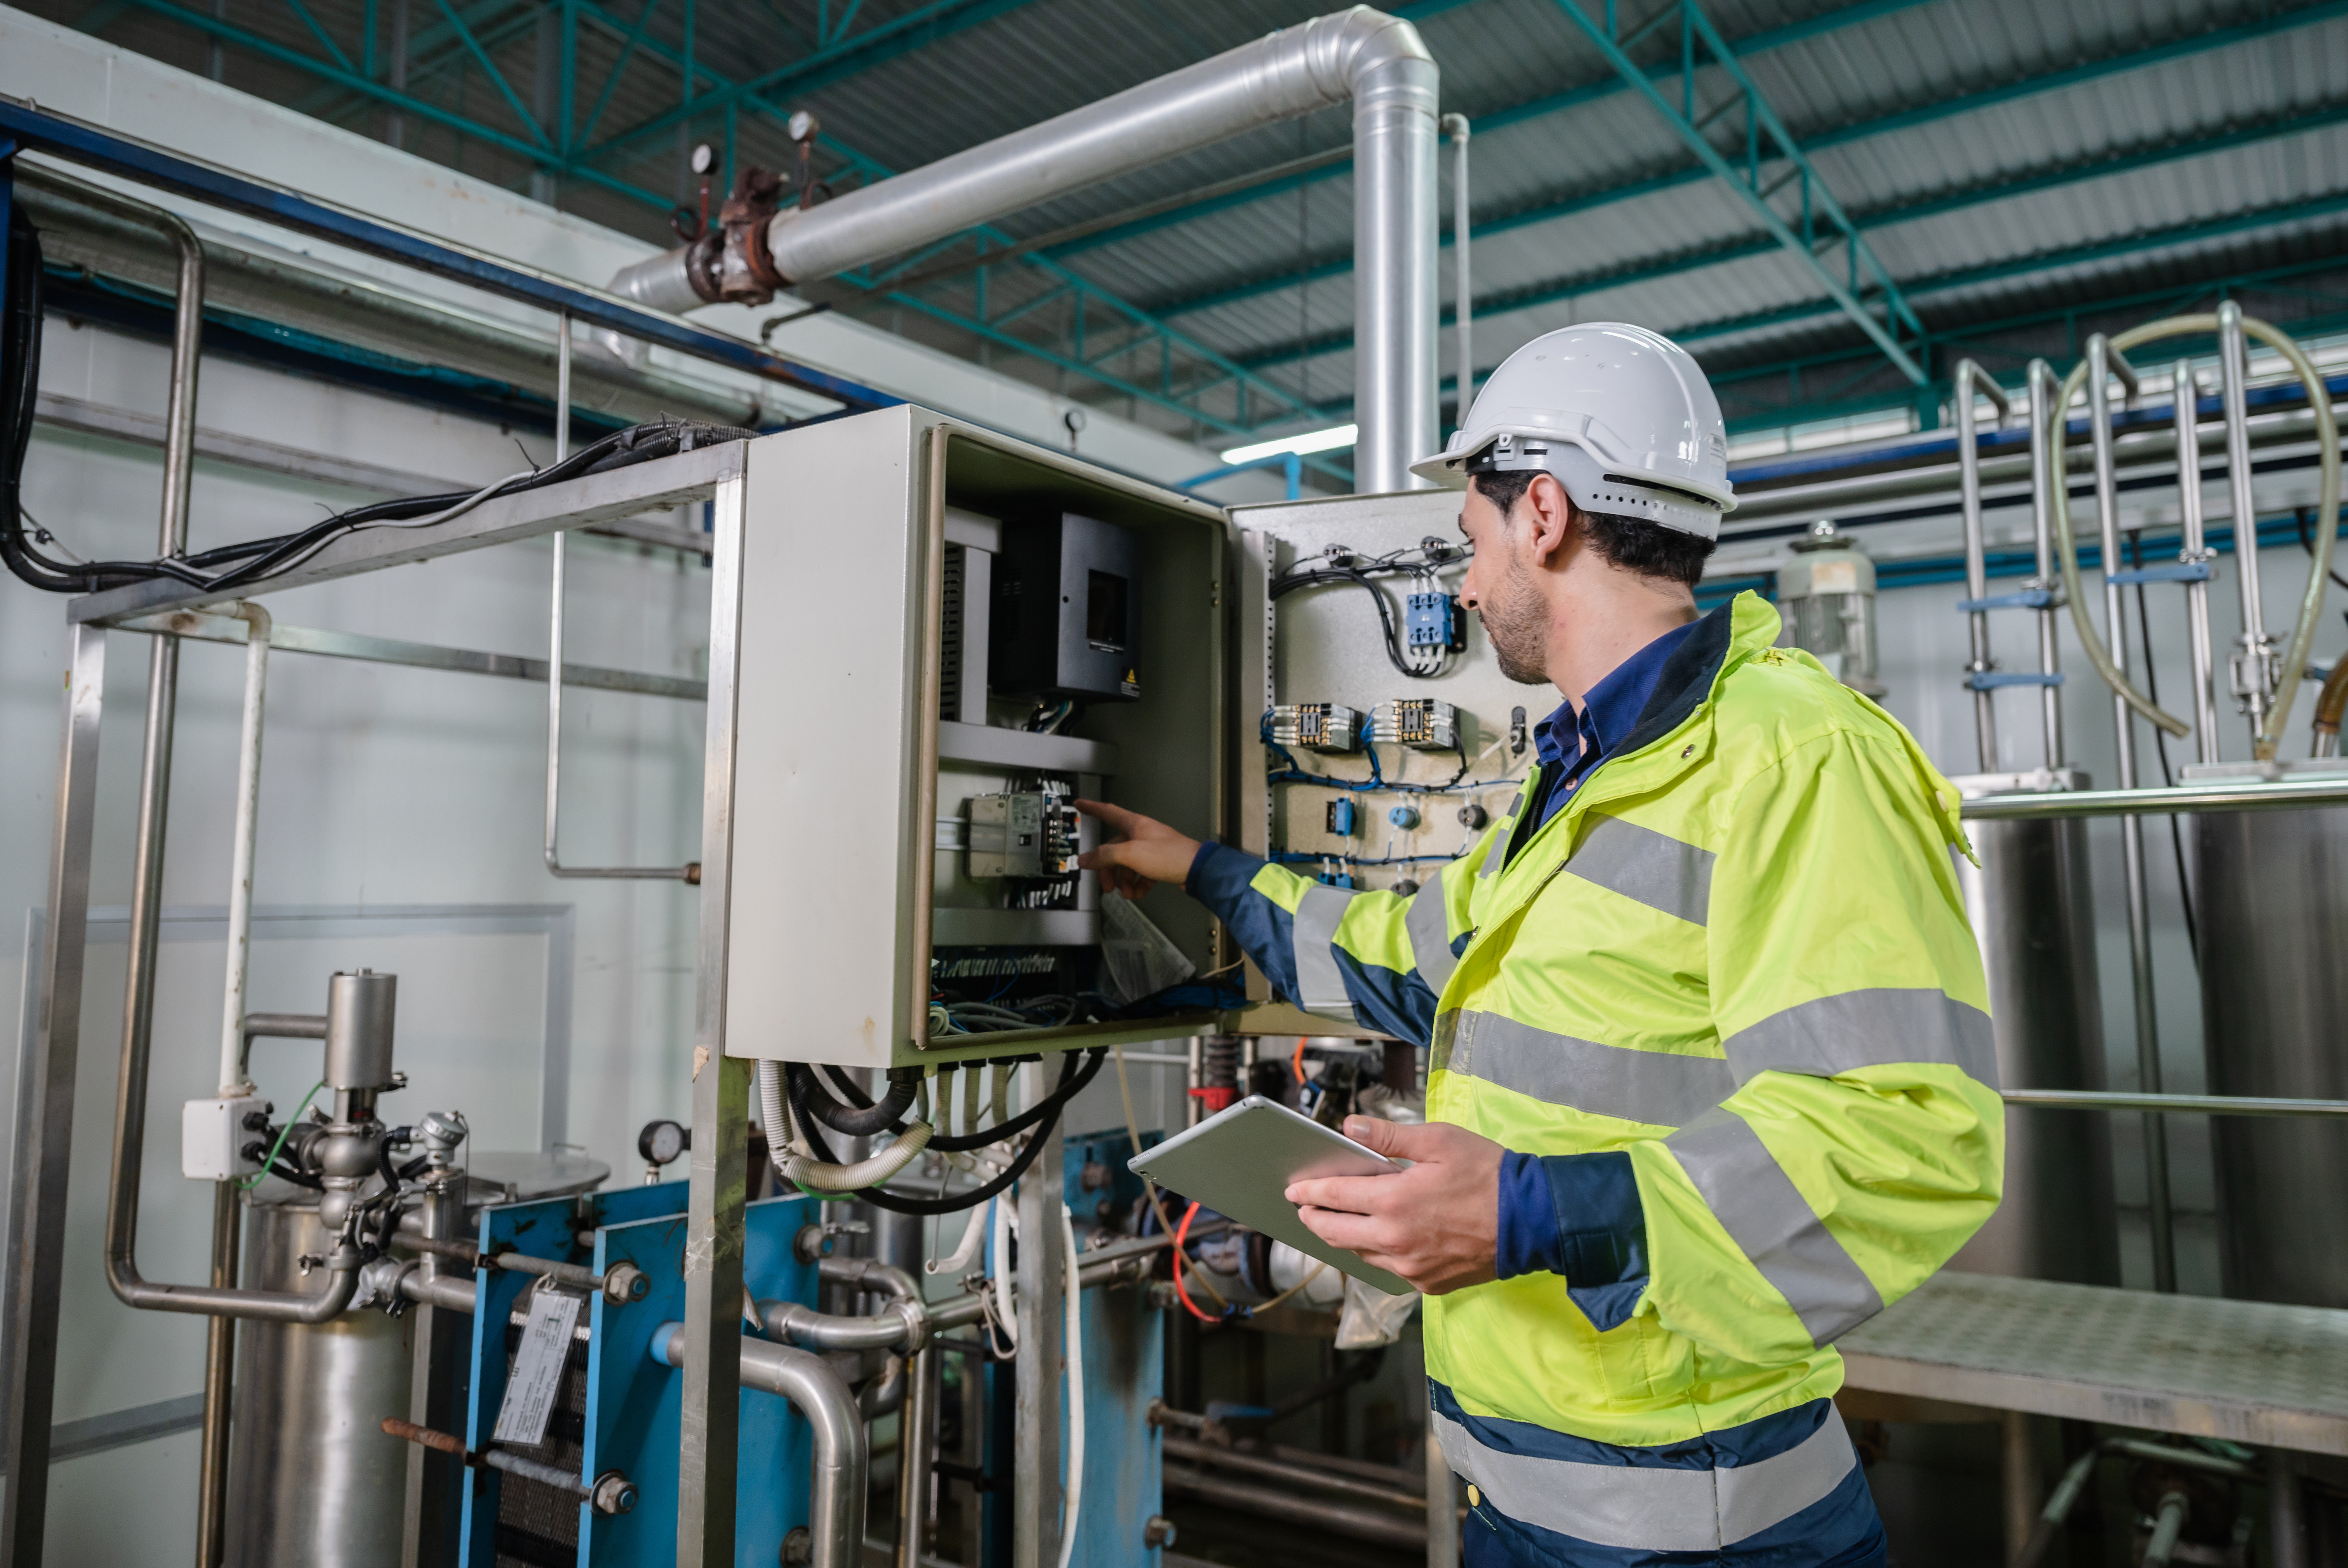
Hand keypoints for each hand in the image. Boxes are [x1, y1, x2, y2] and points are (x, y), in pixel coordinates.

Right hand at [1072, 799, 1200, 898]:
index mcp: (1133, 824)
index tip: (1079, 803)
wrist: (1196, 868)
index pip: (1107, 812)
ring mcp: (1151, 848)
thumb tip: (1083, 860)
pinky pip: (1141, 873)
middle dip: (1109, 870)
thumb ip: (1104, 856)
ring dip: (1124, 881)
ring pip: (1127, 864)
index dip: (1092, 808)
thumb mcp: (1130, 854)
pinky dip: (1138, 884)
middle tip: (1107, 887)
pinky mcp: (1159, 862)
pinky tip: (1139, 893)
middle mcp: (1141, 833)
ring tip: (1128, 894)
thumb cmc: (1165, 855)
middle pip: (1114, 849)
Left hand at [1285, 1118, 1503, 1295]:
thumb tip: (1348, 1127)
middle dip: (1314, 1219)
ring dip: (1345, 1238)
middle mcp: (1395, 1240)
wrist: (1533, 1219)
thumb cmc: (1488, 1173)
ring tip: (1338, 1222)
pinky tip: (1382, 1239)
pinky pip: (1391, 1269)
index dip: (1309, 1191)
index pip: (1334, 1197)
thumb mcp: (1438, 1141)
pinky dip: (1379, 1253)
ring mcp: (1411, 1267)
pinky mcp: (1428, 1283)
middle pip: (1336, 1234)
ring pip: (1362, 1254)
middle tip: (1305, 1209)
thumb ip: (1387, 1137)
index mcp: (1394, 1202)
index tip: (1293, 1189)